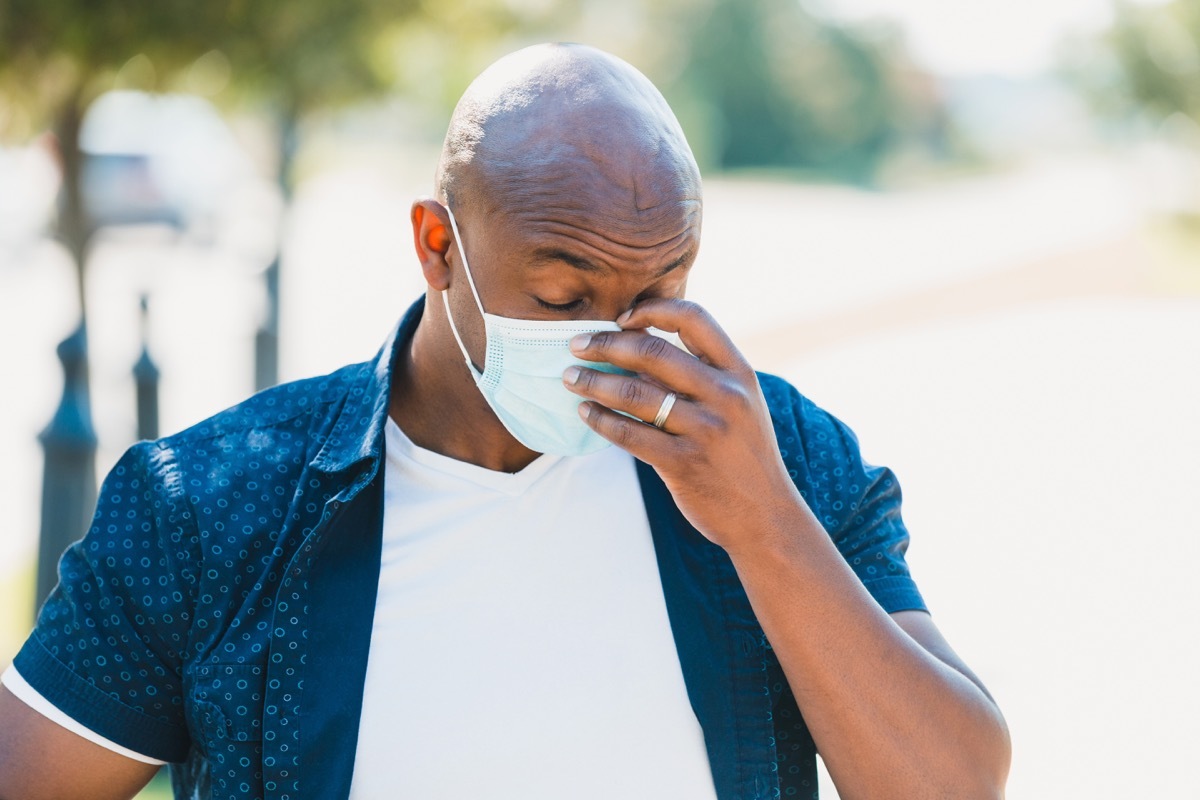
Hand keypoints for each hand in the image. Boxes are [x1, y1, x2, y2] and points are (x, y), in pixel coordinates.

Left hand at [564, 299, 804, 552]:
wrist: (766, 516)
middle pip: (652, 351)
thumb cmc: (742, 455)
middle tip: (576, 345)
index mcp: (739, 372)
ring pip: (634, 392)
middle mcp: (726, 395)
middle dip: (606, 344)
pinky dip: (601, 420)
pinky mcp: (684, 464)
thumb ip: (703, 374)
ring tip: (570, 378)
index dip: (652, 310)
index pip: (694, 318)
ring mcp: (706, 430)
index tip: (622, 318)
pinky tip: (586, 412)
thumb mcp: (740, 404)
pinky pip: (630, 434)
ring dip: (594, 381)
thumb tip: (638, 345)